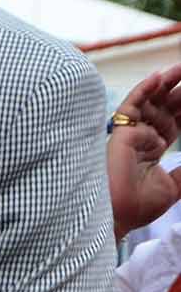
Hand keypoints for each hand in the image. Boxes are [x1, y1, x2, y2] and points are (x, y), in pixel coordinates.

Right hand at [109, 63, 180, 237]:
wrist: (117, 215)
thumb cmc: (138, 205)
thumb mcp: (174, 187)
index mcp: (153, 149)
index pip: (176, 122)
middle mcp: (142, 137)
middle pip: (165, 108)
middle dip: (180, 91)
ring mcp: (131, 134)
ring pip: (150, 102)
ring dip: (166, 84)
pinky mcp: (120, 133)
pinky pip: (131, 106)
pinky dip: (144, 90)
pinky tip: (158, 77)